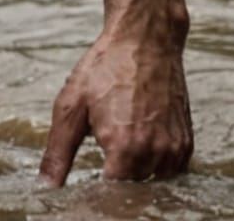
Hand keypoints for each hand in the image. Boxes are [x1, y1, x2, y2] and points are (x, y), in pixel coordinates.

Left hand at [38, 26, 192, 184]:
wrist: (146, 40)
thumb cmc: (105, 67)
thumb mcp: (71, 104)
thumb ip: (59, 150)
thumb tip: (46, 185)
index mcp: (123, 147)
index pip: (110, 194)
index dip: (96, 191)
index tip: (88, 181)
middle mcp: (154, 152)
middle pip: (131, 187)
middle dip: (115, 172)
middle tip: (104, 141)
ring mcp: (174, 149)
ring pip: (152, 179)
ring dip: (136, 167)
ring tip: (123, 132)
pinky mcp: (186, 142)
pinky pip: (170, 169)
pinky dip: (155, 160)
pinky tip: (141, 135)